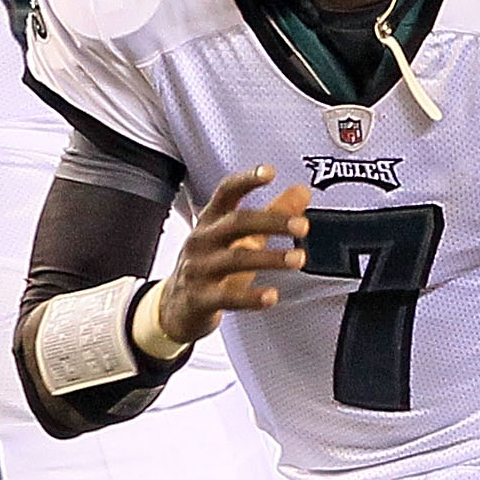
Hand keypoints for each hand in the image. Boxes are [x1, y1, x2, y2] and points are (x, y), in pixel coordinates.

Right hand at [159, 168, 314, 346]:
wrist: (176, 307)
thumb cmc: (212, 267)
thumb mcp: (239, 238)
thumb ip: (272, 213)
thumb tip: (303, 192)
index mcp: (210, 221)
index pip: (226, 193)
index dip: (246, 180)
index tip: (269, 172)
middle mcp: (202, 240)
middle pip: (236, 223)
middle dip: (272, 222)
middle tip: (302, 226)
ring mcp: (199, 269)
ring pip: (236, 259)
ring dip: (270, 258)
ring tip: (298, 259)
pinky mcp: (201, 299)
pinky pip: (228, 297)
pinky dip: (251, 297)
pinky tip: (272, 296)